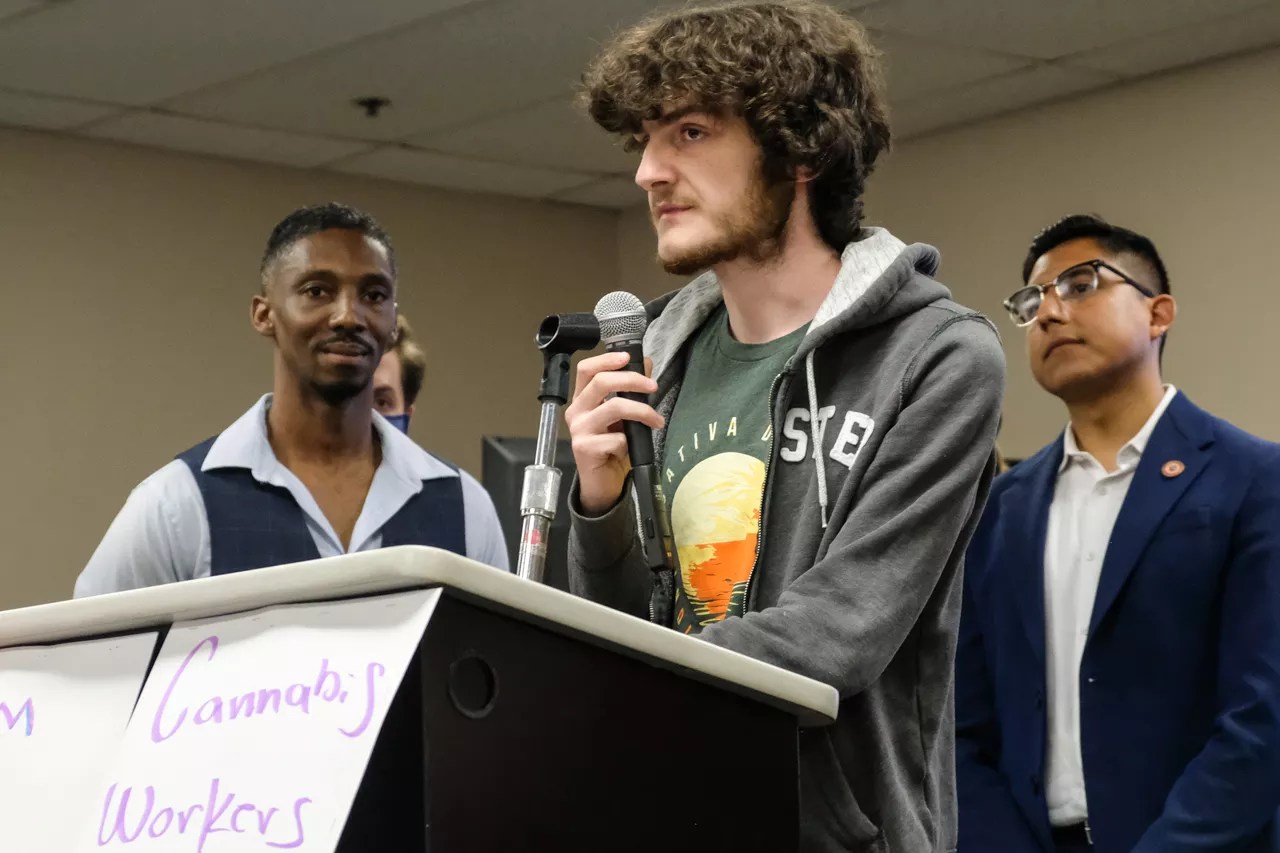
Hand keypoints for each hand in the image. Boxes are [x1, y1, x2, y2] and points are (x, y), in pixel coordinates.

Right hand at [564, 352, 663, 514]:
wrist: (603, 484)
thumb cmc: (613, 448)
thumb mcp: (624, 416)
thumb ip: (630, 391)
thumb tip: (644, 363)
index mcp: (582, 400)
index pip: (587, 369)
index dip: (607, 360)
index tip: (628, 358)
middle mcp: (576, 411)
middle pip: (601, 382)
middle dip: (632, 380)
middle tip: (653, 387)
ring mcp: (579, 430)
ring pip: (613, 407)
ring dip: (642, 411)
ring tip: (656, 420)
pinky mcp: (585, 448)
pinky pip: (616, 438)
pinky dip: (630, 442)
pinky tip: (631, 449)